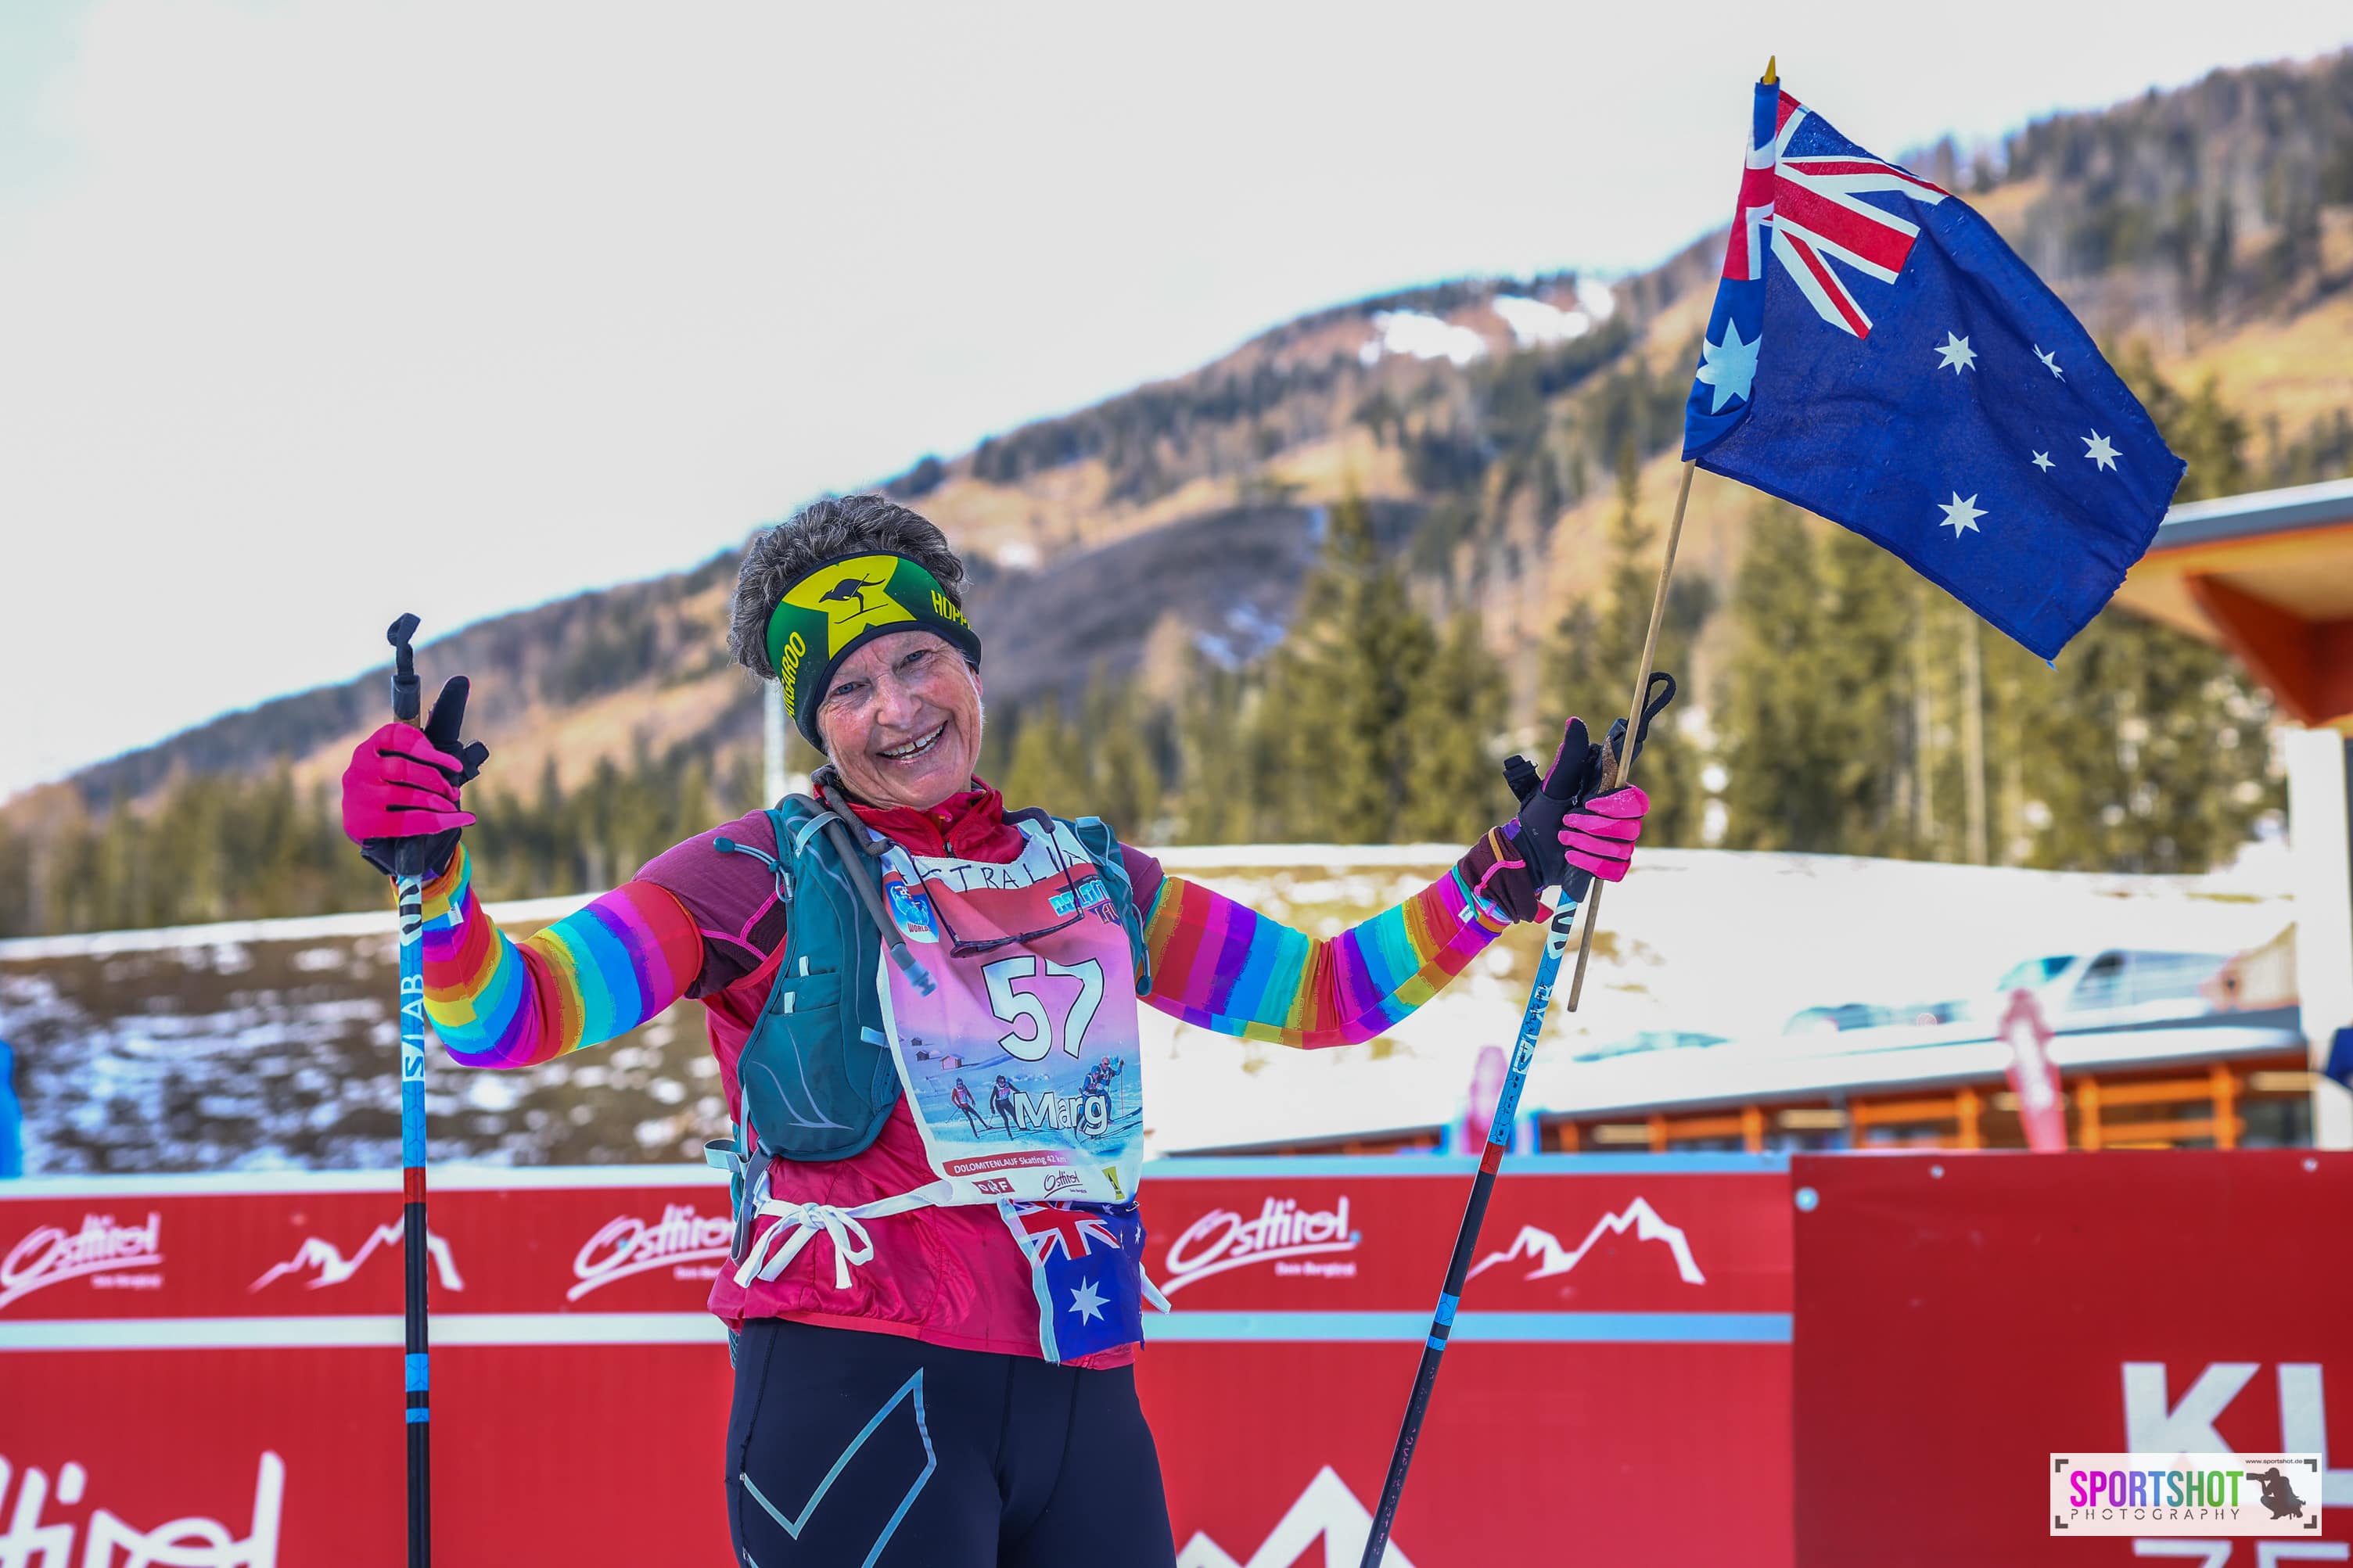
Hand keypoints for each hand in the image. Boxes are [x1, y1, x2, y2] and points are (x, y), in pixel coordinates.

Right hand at [341, 676, 488, 878]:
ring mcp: (356, 795)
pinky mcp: (360, 823)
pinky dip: (439, 822)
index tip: (455, 765)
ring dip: (438, 803)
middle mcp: (358, 766)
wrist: (391, 845)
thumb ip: (437, 737)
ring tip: (454, 809)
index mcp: (372, 745)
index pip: (399, 735)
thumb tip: (460, 683)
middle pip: (405, 768)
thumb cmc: (412, 797)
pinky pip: (406, 820)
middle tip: (454, 792)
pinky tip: (461, 822)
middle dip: (437, 780)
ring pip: (406, 794)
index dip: (430, 749)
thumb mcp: (425, 767)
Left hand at [1506, 716, 1649, 892]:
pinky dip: (1592, 864)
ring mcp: (1619, 846)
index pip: (1638, 800)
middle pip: (1632, 826)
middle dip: (1595, 826)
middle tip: (1567, 822)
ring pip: (1622, 849)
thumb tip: (1575, 722)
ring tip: (1564, 838)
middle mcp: (1622, 822)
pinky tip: (1571, 857)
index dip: (1617, 804)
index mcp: (1614, 799)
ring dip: (1588, 845)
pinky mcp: (1611, 868)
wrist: (1528, 848)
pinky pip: (1616, 871)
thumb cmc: (1542, 813)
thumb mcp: (1554, 784)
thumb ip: (1570, 757)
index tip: (1587, 802)